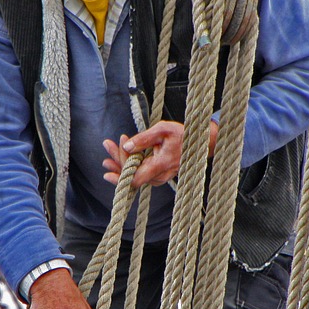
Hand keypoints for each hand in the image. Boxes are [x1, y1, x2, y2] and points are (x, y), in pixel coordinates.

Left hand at [102, 121, 217, 188]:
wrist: (201, 143)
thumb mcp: (163, 130)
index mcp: (160, 165)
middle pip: (131, 176)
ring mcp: (159, 178)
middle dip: (116, 161)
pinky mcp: (159, 175)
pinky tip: (122, 155)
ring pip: (135, 175)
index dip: (120, 169)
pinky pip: (141, 173)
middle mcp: (159, 176)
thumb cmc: (183, 135)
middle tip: (107, 145)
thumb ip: (144, 138)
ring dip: (121, 163)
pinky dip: (130, 164)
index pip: (135, 178)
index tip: (116, 145)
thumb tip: (127, 146)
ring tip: (109, 150)